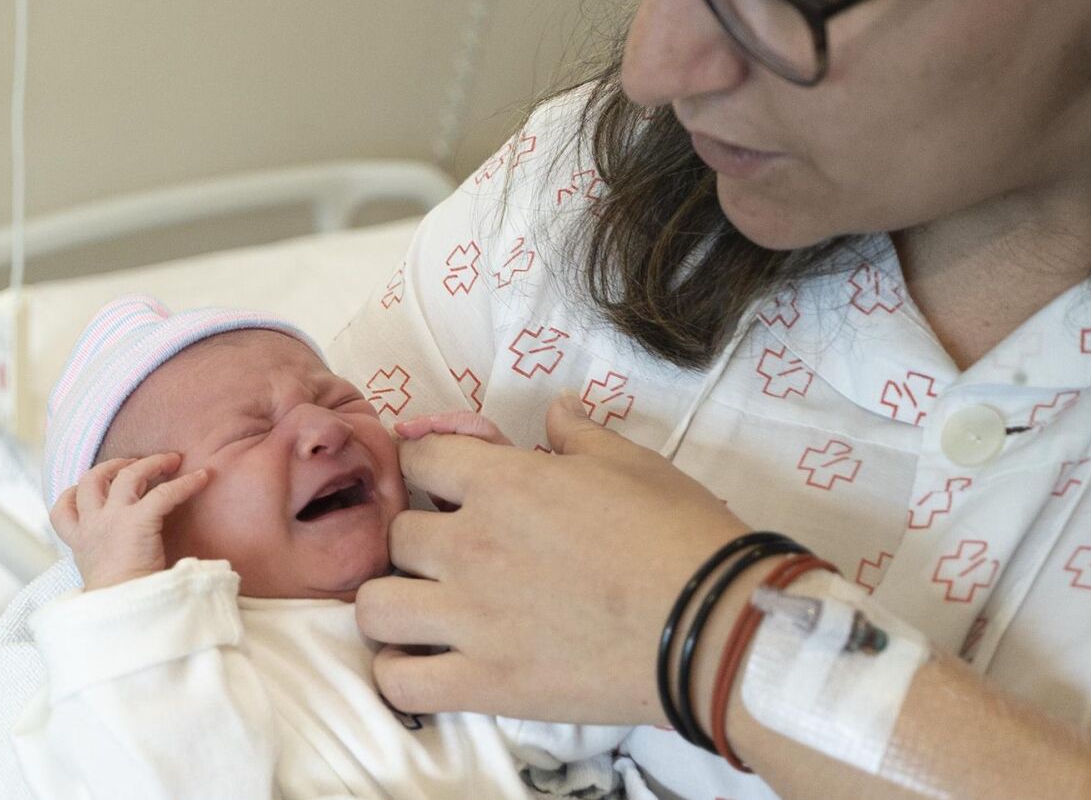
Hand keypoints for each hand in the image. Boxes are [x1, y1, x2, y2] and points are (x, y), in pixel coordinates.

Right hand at [50, 453, 211, 590]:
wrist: (121, 612)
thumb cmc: (118, 602)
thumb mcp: (101, 578)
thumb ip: (106, 562)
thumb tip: (124, 564)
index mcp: (79, 542)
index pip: (62, 509)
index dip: (73, 492)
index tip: (87, 487)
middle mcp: (91, 525)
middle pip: (92, 480)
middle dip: (112, 465)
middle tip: (135, 463)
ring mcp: (112, 519)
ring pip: (126, 475)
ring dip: (149, 463)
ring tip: (171, 460)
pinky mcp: (138, 521)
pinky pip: (165, 492)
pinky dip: (186, 482)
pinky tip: (203, 478)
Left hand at [356, 396, 749, 724]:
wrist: (714, 623)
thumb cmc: (679, 534)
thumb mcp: (632, 463)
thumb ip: (579, 433)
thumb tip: (558, 406)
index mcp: (504, 483)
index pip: (420, 458)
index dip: (428, 464)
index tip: (443, 480)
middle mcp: (472, 546)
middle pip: (396, 534)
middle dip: (419, 540)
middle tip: (451, 554)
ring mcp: (471, 618)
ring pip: (377, 606)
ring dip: (394, 603)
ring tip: (424, 610)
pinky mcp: (485, 683)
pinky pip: (400, 683)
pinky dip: (401, 674)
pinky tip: (426, 663)